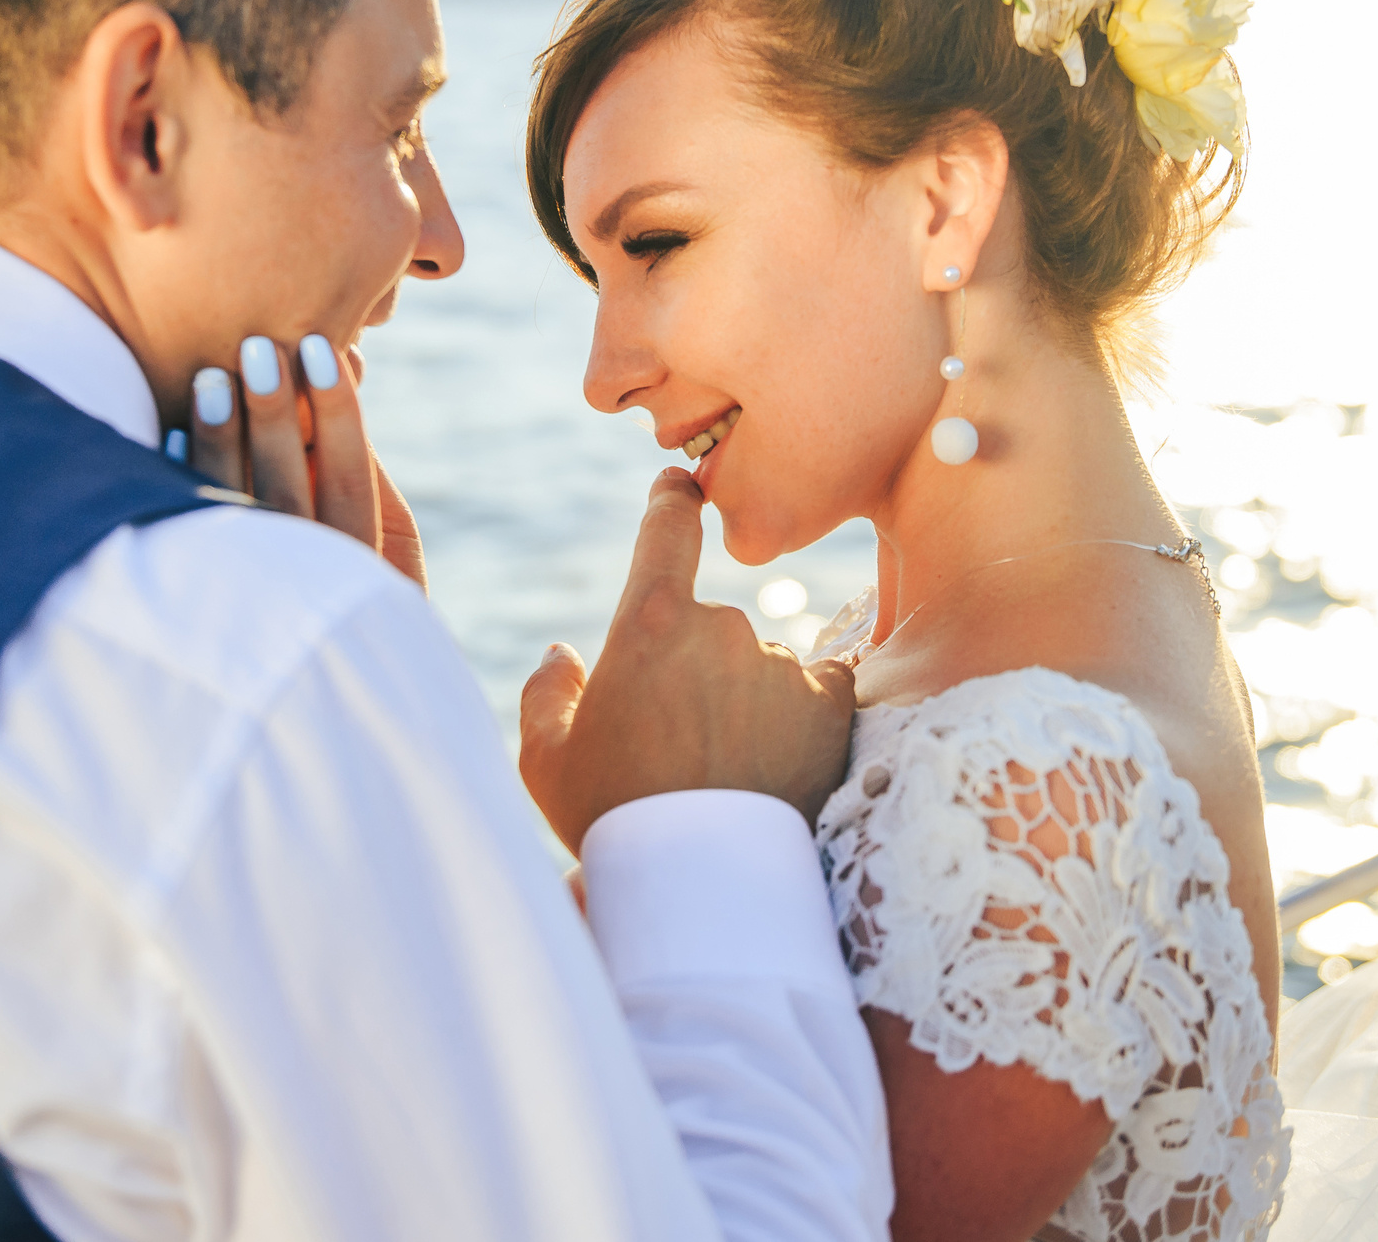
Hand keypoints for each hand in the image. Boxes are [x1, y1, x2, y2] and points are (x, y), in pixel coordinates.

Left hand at [189, 335, 426, 588]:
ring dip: (221, 438)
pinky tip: (174, 432)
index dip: (339, 413)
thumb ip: (356, 468)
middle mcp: (306, 580)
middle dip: (274, 415)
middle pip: (286, 489)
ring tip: (212, 378)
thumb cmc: (352, 575)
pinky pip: (183, 534)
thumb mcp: (384, 538)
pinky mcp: (198, 590)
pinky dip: (178, 480)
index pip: (350, 479)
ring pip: (231, 508)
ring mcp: (249, 588)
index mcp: (359, 562)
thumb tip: (339, 370)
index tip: (324, 350)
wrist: (309, 679)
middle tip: (259, 348)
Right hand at [519, 469, 856, 852]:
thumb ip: (546, 695)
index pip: (668, 528)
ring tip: (725, 777)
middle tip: (676, 749)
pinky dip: (800, 717)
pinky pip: (816, 690)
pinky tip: (777, 766)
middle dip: (693, 671)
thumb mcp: (546, 761)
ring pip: (760, 666)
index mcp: (650, 623)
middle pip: (708, 624)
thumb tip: (565, 655)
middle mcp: (724, 627)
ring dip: (745, 701)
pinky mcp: (831, 706)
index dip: (671, 502)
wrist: (702, 888)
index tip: (679, 489)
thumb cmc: (612, 820)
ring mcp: (783, 664)